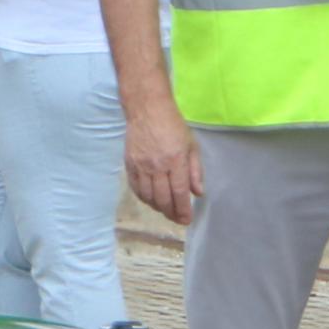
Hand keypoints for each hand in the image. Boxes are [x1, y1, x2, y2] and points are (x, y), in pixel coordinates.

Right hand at [124, 98, 197, 224]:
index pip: (180, 193)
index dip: (183, 210)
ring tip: (165, 209)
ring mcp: (141, 166)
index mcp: (176, 160)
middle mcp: (157, 166)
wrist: (147, 109)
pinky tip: (150, 199)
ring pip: (148, 197)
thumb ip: (195, 170)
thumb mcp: (191, 145)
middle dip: (171, 213)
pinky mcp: (129, 164)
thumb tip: (198, 193)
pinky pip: (135, 188)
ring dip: (158, 208)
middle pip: (163, 199)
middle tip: (177, 219)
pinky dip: (143, 198)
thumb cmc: (173, 124)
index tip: (187, 219)